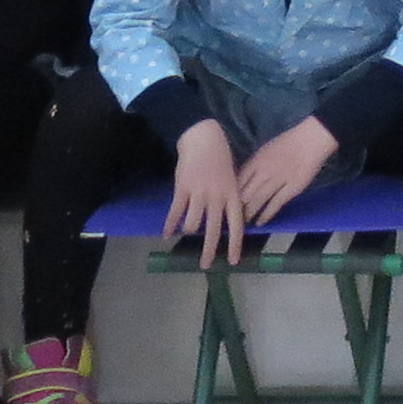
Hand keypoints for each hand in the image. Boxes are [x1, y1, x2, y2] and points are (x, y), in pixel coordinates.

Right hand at [168, 120, 245, 267]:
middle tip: (205, 265)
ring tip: (185, 235)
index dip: (234, 245)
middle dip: (209, 250)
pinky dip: (170, 225)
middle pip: (213, 230)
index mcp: (232, 195)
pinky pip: (176, 212)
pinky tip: (166, 233)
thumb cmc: (221, 159)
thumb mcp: (233, 179)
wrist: (204, 138)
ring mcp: (200, 193)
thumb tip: (229, 222)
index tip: (232, 261)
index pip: (236, 226)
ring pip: (192, 224)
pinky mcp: (183, 188)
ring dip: (188, 232)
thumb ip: (230, 199)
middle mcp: (217, 197)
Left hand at [235, 116, 338, 231]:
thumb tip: (242, 179)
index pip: (238, 181)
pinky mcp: (291, 189)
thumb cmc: (289, 142)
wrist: (311, 140)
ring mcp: (278, 180)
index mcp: (257, 160)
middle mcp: (264, 171)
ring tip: (245, 223)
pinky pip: (275, 204)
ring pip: (258, 200)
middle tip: (232, 218)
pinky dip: (266, 215)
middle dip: (237, 207)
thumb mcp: (266, 150)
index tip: (226, 204)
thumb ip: (254, 165)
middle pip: (245, 193)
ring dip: (250, 213)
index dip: (231, 194)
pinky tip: (261, 222)